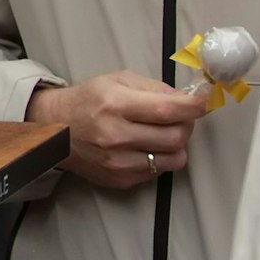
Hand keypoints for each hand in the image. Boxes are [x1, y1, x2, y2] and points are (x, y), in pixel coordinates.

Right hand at [27, 71, 206, 190]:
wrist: (55, 131)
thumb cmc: (86, 101)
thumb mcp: (116, 80)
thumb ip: (154, 88)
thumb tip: (187, 98)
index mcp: (114, 104)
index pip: (168, 109)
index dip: (195, 105)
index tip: (204, 100)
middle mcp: (116, 135)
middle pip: (177, 136)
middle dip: (187, 124)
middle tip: (180, 116)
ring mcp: (118, 162)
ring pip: (175, 159)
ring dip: (176, 144)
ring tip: (162, 133)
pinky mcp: (120, 179)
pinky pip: (159, 171)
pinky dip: (160, 158)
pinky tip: (146, 146)